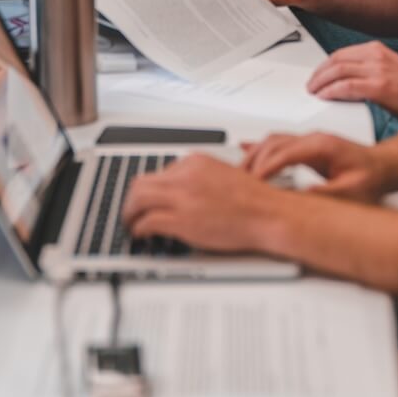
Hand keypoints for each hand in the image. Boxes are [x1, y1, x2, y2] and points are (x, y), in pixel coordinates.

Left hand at [123, 153, 284, 251]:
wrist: (267, 214)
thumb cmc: (254, 200)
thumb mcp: (224, 175)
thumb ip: (201, 177)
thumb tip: (185, 189)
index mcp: (195, 162)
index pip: (160, 172)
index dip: (153, 190)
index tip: (150, 199)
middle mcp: (185, 176)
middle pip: (141, 182)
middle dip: (132, 199)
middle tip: (131, 211)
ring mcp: (182, 197)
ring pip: (137, 199)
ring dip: (129, 213)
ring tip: (131, 223)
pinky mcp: (181, 219)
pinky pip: (147, 221)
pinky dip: (139, 228)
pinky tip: (141, 234)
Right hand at [242, 132, 386, 201]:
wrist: (383, 166)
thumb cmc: (370, 177)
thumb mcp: (352, 191)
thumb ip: (327, 193)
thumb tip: (302, 197)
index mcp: (322, 146)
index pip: (285, 154)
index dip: (266, 169)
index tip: (254, 184)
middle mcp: (312, 139)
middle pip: (272, 144)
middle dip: (253, 163)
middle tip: (240, 182)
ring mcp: (308, 140)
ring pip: (272, 141)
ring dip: (254, 155)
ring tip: (240, 174)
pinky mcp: (306, 146)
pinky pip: (278, 142)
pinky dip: (260, 148)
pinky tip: (247, 151)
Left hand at [307, 41, 397, 118]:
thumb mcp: (388, 69)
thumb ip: (367, 69)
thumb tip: (343, 79)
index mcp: (376, 49)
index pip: (340, 53)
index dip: (323, 65)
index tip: (316, 76)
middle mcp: (376, 56)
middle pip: (335, 61)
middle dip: (318, 74)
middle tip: (311, 86)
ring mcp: (378, 70)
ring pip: (338, 72)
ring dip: (321, 83)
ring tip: (314, 93)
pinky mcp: (380, 87)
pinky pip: (347, 86)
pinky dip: (332, 91)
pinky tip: (325, 97)